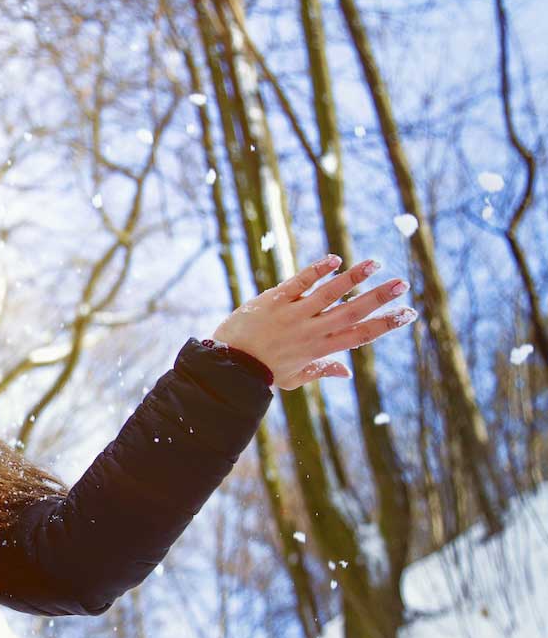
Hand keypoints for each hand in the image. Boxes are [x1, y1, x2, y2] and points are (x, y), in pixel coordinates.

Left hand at [209, 254, 415, 390]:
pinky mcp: (275, 300)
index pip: (360, 335)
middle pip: (352, 312)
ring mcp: (294, 314)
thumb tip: (346, 374)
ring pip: (329, 294)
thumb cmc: (262, 371)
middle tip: (402, 283)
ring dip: (353, 278)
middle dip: (379, 298)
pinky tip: (335, 259)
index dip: (385, 324)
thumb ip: (321, 371)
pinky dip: (318, 270)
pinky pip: (300, 282)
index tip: (408, 313)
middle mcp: (311, 331)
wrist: (229, 364)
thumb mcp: (294, 378)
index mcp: (320, 349)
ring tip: (374, 264)